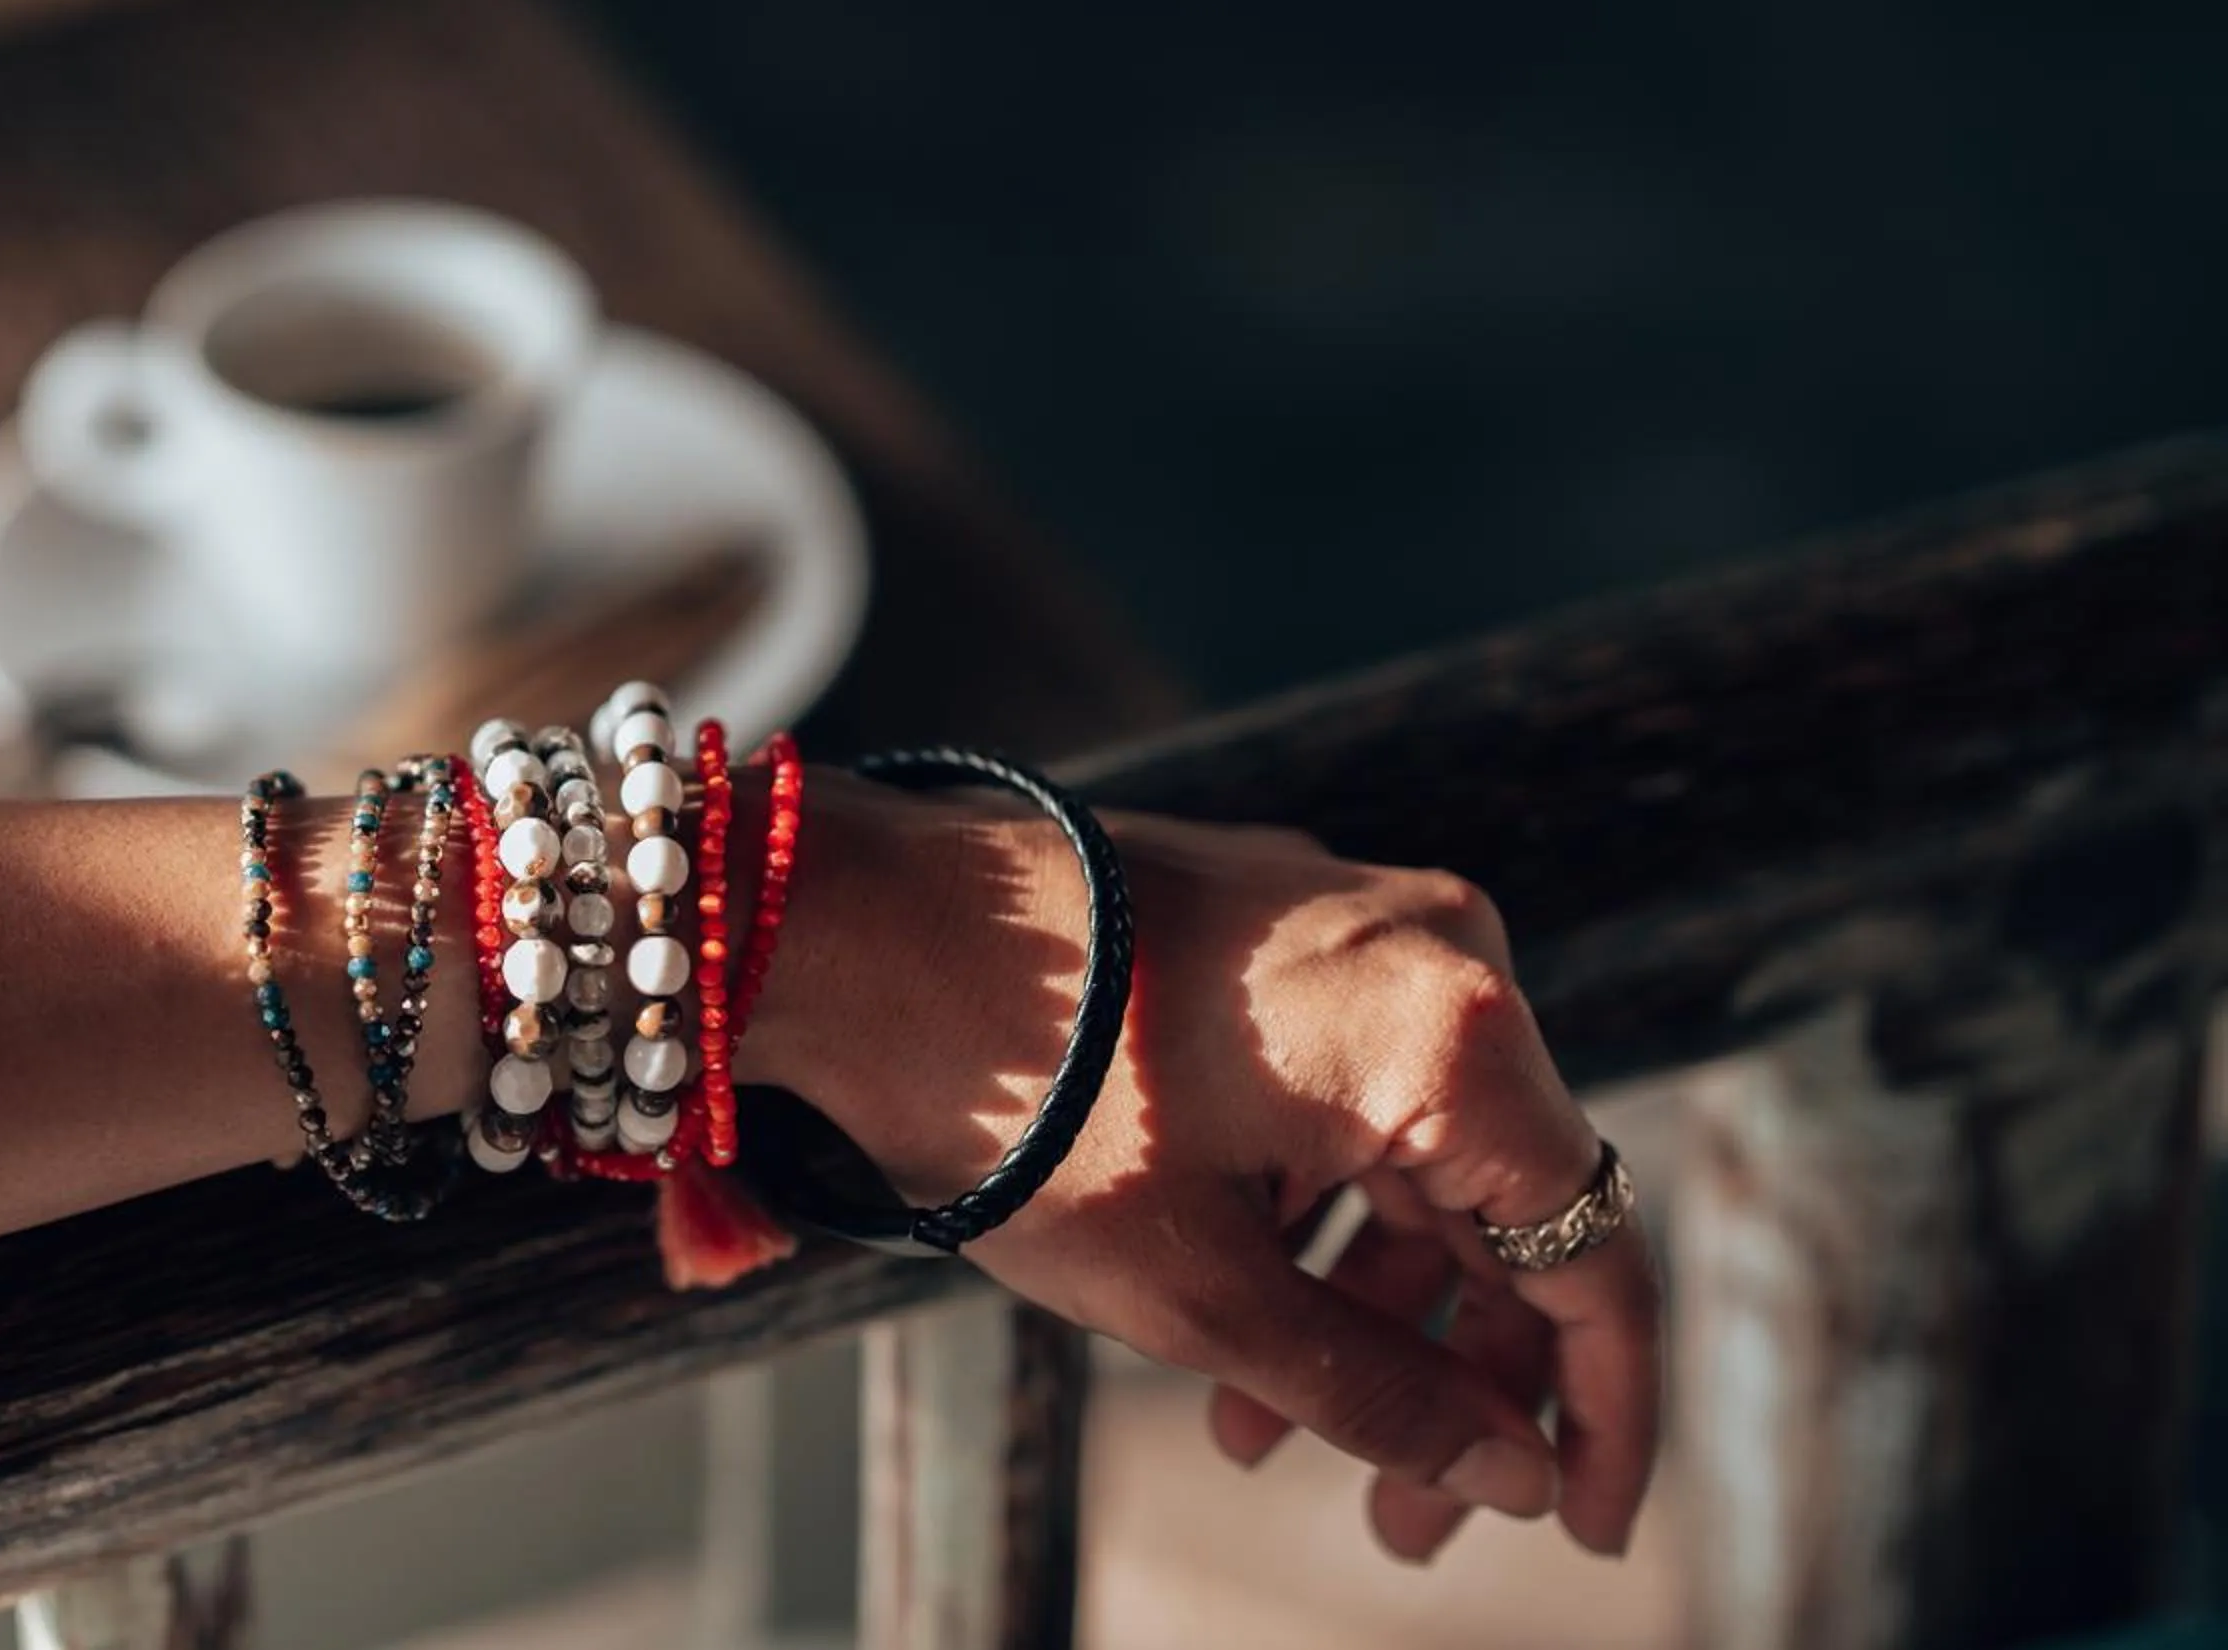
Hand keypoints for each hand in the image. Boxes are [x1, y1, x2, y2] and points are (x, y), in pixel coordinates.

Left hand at [759, 783, 1658, 1562]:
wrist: (856, 932)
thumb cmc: (1018, 1108)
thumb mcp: (1199, 1294)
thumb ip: (1379, 1394)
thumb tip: (1514, 1478)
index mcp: (1451, 1033)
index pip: (1594, 1257)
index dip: (1605, 1416)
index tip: (1583, 1535)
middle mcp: (1434, 954)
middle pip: (1504, 1209)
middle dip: (1453, 1380)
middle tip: (1405, 1529)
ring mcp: (1352, 926)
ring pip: (1412, 1158)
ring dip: (1360, 1309)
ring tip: (1262, 1440)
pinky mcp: (1276, 926)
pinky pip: (1344, 1092)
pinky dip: (1307, 1212)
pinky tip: (1235, 1326)